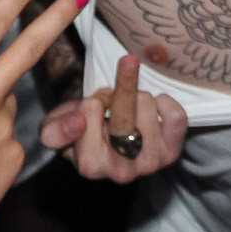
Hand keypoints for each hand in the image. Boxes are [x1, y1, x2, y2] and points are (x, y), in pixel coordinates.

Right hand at [39, 52, 187, 183]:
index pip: (91, 110)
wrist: (109, 154)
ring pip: (147, 104)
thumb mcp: (54, 131)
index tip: (92, 105)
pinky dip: (166, 102)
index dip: (92, 100)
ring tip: (128, 108)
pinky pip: (176, 115)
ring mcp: (148, 163)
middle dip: (125, 81)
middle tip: (128, 61)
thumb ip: (54, 130)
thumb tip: (78, 123)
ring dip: (137, 97)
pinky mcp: (170, 153)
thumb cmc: (79, 135)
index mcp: (90, 165)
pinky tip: (153, 107)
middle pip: (124, 112)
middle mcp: (121, 171)